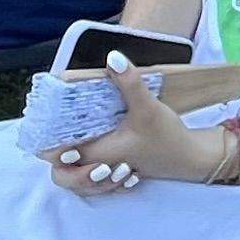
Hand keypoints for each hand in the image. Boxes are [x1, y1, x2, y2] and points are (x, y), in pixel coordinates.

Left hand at [46, 56, 216, 196]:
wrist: (191, 158)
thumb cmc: (166, 136)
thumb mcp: (148, 107)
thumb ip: (130, 83)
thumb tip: (112, 57)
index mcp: (100, 153)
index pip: (59, 158)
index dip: (48, 148)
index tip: (48, 130)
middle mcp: (101, 167)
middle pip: (63, 177)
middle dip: (59, 164)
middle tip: (64, 141)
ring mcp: (110, 174)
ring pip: (77, 182)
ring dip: (74, 170)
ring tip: (77, 150)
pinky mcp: (120, 173)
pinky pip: (94, 183)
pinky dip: (90, 175)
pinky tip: (97, 161)